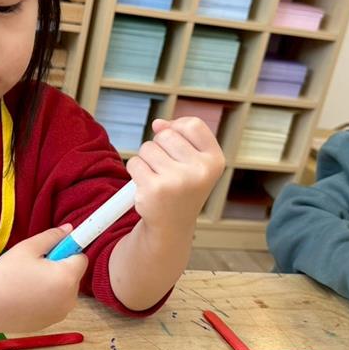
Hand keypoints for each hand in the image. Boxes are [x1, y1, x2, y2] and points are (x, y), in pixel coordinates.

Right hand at [0, 225, 87, 332]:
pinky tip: (25, 297)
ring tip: (27, 282)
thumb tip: (70, 229)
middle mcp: (70, 299)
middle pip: (73, 275)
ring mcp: (60, 314)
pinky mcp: (50, 323)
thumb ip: (53, 237)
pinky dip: (46, 299)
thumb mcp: (28, 248)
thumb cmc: (5, 274)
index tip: (50, 251)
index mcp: (67, 277)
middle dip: (59, 268)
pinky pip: (55, 304)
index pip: (81, 258)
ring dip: (54, 284)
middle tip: (33, 267)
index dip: (67, 251)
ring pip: (64, 290)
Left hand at [126, 117, 224, 231]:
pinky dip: (135, 171)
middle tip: (167, 170)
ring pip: (147, 148)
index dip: (178, 129)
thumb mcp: (191, 161)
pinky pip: (134, 162)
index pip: (193, 124)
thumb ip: (179, 136)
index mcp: (214, 161)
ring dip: (146, 160)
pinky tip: (147, 186)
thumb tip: (158, 124)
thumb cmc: (181, 188)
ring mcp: (177, 180)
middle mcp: (200, 171)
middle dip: (159, 147)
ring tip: (158, 178)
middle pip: (166, 135)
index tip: (176, 147)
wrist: (171, 225)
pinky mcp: (153, 189)